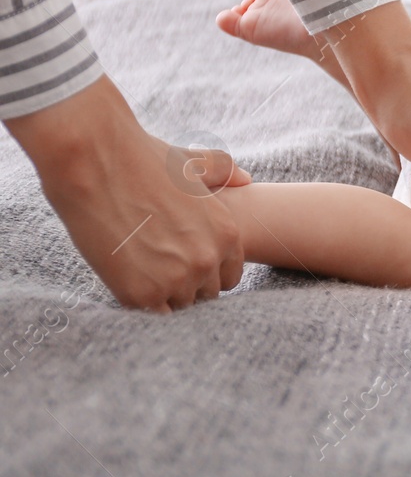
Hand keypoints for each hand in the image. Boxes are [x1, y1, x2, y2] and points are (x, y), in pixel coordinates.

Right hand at [7, 75, 251, 311]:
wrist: (97, 164)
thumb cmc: (143, 160)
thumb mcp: (193, 164)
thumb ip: (224, 172)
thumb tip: (247, 179)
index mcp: (228, 234)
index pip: (229, 277)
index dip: (206, 274)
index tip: (183, 265)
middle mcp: (209, 260)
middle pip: (205, 296)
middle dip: (185, 286)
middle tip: (158, 269)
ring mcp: (177, 279)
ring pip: (178, 307)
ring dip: (162, 297)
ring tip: (141, 273)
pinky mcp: (141, 294)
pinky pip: (152, 316)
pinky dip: (142, 305)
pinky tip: (127, 283)